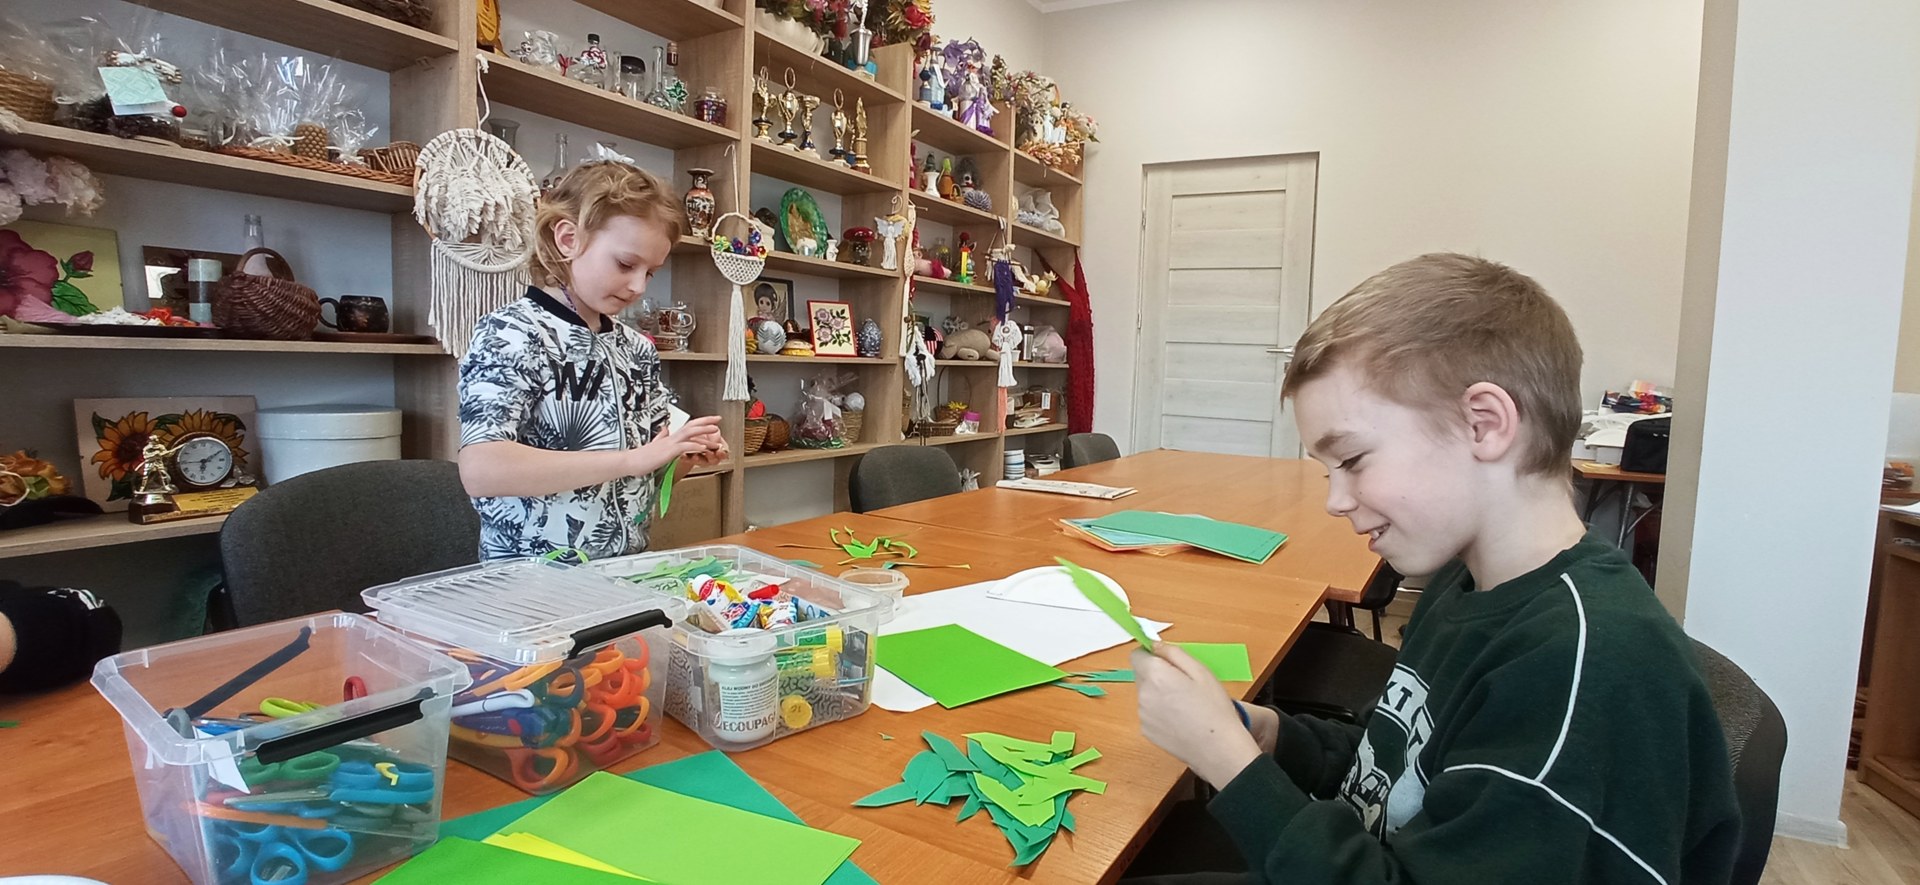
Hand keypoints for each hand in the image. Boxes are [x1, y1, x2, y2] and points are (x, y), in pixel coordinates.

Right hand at [634, 416, 723, 474]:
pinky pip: (684, 446)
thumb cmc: (642, 457)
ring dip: (704, 431)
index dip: (700, 422)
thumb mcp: (654, 445)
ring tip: (716, 431)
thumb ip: (661, 437)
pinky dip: (695, 445)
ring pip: (690, 433)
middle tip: (718, 420)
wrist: (630, 462)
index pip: (687, 426)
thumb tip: (665, 429)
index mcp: (669, 437)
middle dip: (706, 421)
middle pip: (691, 425)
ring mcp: (670, 443)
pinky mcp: (668, 451)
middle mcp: (671, 437)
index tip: (711, 421)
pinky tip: (704, 446)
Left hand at [1133, 644, 1263, 789]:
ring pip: (1145, 694)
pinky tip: (1180, 719)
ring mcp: (1142, 715)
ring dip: (1158, 694)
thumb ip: (1173, 653)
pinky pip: (1149, 712)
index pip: (1136, 655)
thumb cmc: (1214, 708)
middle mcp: (1143, 694)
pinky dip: (1160, 712)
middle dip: (1157, 674)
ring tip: (1185, 704)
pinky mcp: (1146, 731)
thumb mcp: (1200, 671)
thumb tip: (1154, 645)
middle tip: (1184, 684)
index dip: (1151, 654)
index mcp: (1155, 675)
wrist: (1217, 748)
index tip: (1167, 661)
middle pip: (1141, 674)